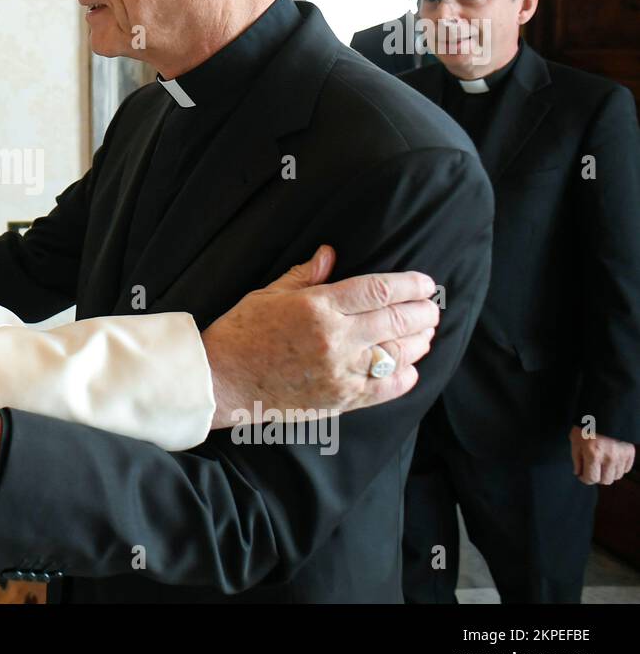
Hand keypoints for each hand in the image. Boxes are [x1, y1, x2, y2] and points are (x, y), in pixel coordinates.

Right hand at [203, 245, 437, 426]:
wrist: (221, 381)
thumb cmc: (241, 333)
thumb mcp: (269, 294)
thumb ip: (305, 275)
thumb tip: (330, 253)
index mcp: (318, 307)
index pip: (379, 290)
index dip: (410, 285)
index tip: (426, 283)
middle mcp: (335, 339)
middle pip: (396, 320)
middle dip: (423, 312)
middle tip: (432, 307)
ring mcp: (340, 372)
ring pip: (397, 354)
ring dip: (418, 342)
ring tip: (424, 333)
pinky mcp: (339, 399)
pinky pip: (385, 388)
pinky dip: (404, 376)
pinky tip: (409, 366)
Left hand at [569, 427, 635, 484]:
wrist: (603, 414)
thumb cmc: (586, 426)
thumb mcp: (575, 441)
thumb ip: (576, 459)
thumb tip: (578, 473)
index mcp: (593, 455)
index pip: (591, 478)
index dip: (584, 479)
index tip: (581, 475)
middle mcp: (609, 458)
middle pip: (605, 481)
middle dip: (596, 477)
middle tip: (591, 470)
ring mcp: (621, 456)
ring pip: (617, 476)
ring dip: (608, 474)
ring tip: (601, 464)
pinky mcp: (630, 452)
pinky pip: (626, 469)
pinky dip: (618, 468)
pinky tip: (611, 461)